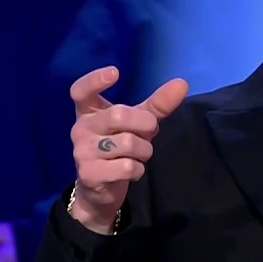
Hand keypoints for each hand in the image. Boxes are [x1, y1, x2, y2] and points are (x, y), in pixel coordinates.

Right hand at [70, 66, 188, 233]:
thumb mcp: (137, 124)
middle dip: (145, 124)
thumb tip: (182, 83)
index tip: (115, 72)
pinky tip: (131, 171)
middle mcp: (80, 128)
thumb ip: (157, 105)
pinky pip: (126, 166)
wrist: (99, 189)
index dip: (95, 80)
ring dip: (144, 150)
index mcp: (88, 112)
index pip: (81, 91)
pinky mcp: (88, 173)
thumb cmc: (119, 148)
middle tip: (148, 133)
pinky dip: (138, 170)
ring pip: (128, 143)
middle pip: (119, 114)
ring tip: (138, 155)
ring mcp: (82, 151)